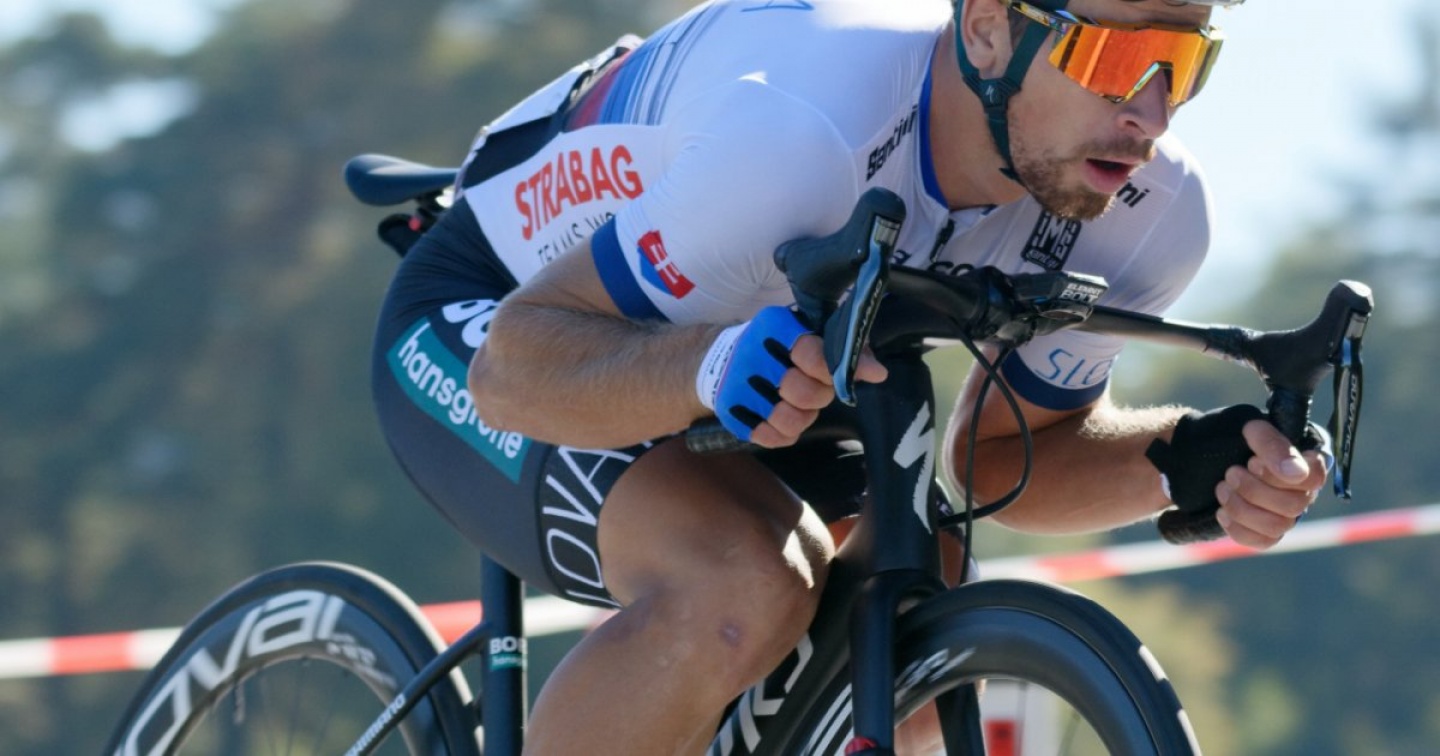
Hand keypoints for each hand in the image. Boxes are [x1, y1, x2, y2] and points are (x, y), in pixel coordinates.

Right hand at [699, 307, 885, 446]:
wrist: (723, 358)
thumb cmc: (780, 346)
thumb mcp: (809, 334)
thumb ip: (845, 349)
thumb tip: (878, 373)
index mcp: (774, 325)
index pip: (812, 354)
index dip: (831, 372)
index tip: (835, 376)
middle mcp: (751, 352)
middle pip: (803, 392)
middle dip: (818, 397)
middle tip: (816, 390)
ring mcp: (736, 383)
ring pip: (787, 419)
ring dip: (802, 418)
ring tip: (798, 407)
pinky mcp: (729, 410)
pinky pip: (769, 438)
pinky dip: (783, 434)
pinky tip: (781, 419)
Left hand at [1214, 420, 1330, 548]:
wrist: (1215, 455)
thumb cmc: (1241, 439)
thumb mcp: (1252, 429)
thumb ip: (1273, 444)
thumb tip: (1294, 472)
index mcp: (1307, 465)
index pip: (1314, 478)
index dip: (1280, 474)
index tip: (1253, 461)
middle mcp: (1303, 493)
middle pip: (1293, 506)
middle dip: (1254, 489)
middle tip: (1231, 472)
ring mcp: (1287, 515)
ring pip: (1277, 526)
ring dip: (1242, 508)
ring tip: (1223, 488)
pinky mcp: (1268, 532)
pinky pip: (1263, 542)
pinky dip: (1238, 528)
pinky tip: (1222, 511)